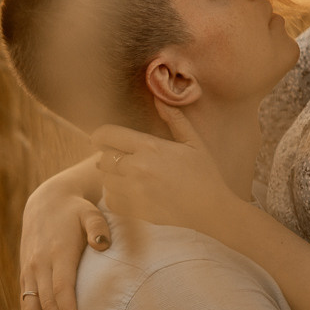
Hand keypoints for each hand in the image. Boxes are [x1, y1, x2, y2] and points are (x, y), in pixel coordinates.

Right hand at [19, 171, 110, 309]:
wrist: (46, 202)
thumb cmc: (76, 210)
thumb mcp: (90, 212)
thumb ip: (98, 227)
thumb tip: (103, 244)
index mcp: (56, 253)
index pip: (60, 289)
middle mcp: (39, 265)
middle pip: (44, 305)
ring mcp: (29, 272)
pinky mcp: (25, 277)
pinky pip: (24, 306)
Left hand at [91, 105, 238, 231]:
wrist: (211, 208)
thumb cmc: (204, 173)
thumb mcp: (193, 142)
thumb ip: (175, 119)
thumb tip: (160, 98)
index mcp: (150, 146)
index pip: (108, 135)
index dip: (99, 136)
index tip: (99, 139)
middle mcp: (138, 167)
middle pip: (103, 159)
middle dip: (109, 157)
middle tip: (121, 159)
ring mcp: (136, 191)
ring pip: (105, 181)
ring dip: (112, 177)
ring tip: (127, 177)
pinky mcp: (136, 210)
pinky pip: (110, 201)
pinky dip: (114, 196)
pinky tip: (129, 193)